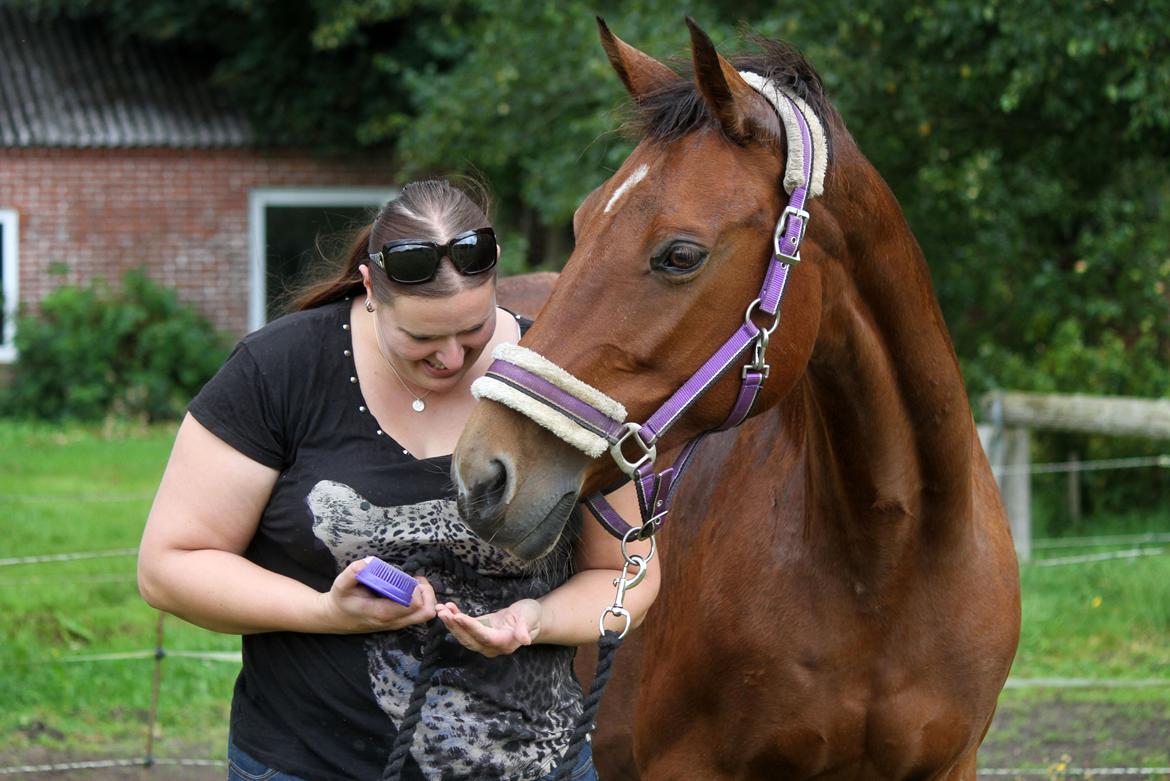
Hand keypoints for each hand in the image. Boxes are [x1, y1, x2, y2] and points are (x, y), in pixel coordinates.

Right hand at [319, 557, 437, 633]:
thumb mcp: (341, 585)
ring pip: (425, 615)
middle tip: (417, 580)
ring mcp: (397, 623)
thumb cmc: (341, 600)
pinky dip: (422, 601)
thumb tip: (366, 563)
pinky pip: (419, 615)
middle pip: (426, 613)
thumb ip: (352, 573)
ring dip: (426, 597)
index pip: (413, 605)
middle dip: (428, 593)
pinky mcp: (398, 622)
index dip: (417, 590)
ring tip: (414, 583)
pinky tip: (409, 589)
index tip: (410, 577)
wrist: (336, 618)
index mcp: (382, 613)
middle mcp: (393, 621)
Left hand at [436, 599, 542, 656]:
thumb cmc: (531, 615)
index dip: (470, 627)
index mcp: (505, 643)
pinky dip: (454, 620)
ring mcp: (484, 642)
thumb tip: (525, 641)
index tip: (458, 616)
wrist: (530, 618)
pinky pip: (464, 629)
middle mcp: (492, 647)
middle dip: (454, 626)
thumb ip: (525, 628)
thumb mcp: (530, 617)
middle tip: (442, 612)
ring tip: (441, 609)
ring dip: (451, 624)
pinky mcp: (479, 634)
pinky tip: (448, 608)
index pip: (484, 636)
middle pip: (469, 639)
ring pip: (464, 636)